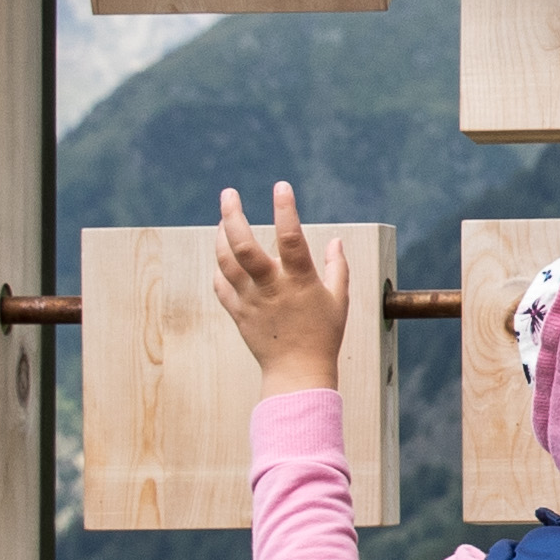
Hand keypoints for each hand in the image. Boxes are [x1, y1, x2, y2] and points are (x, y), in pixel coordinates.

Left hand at [211, 186, 352, 381]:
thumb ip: (337, 268)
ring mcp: (251, 300)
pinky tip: (223, 256)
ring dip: (221, 236)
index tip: (281, 186)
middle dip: (232, 215)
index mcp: (300, 281)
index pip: (291, 237)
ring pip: (226, 262)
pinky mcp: (238, 313)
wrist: (298, 373)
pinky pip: (222, 286)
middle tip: (228, 193)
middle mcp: (271, 287)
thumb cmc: (324, 336)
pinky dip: (220, 268)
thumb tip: (336, 240)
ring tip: (222, 219)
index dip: (285, 208)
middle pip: (244, 246)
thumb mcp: (339, 300)